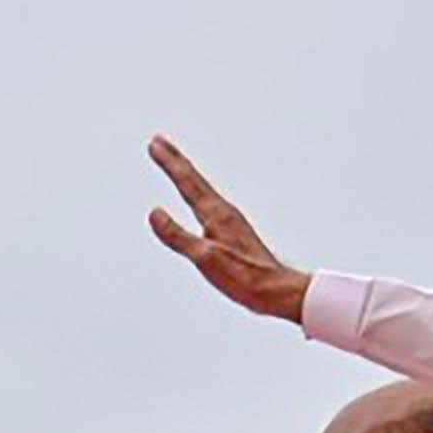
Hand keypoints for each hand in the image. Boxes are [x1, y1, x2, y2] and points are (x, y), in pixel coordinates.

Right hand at [145, 140, 314, 324]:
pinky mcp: (232, 231)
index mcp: (216, 215)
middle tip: (159, 142)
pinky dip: (197, 192)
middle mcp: (224, 212)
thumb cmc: (245, 278)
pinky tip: (198, 198)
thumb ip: (178, 236)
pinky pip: (208, 202)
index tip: (155, 145)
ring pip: (202, 189)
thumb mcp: (205, 259)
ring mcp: (229, 221)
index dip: (170, 163)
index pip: (187, 182)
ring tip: (175, 164)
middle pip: (195, 180)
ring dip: (186, 174)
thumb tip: (155, 213)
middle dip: (175, 160)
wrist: (277, 290)